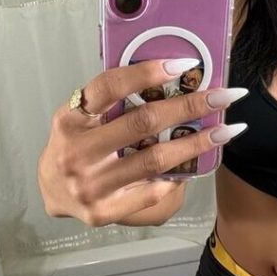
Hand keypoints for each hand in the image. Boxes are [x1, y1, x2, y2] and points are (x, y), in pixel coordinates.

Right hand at [37, 59, 247, 226]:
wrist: (50, 190)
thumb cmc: (76, 143)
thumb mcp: (82, 116)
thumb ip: (113, 102)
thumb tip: (171, 81)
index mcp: (70, 118)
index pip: (109, 86)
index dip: (147, 73)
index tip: (185, 64)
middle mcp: (77, 151)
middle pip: (142, 122)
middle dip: (190, 106)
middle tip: (225, 95)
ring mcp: (89, 184)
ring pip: (154, 159)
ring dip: (196, 142)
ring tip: (227, 130)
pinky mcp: (102, 211)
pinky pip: (150, 192)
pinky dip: (176, 177)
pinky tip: (196, 167)